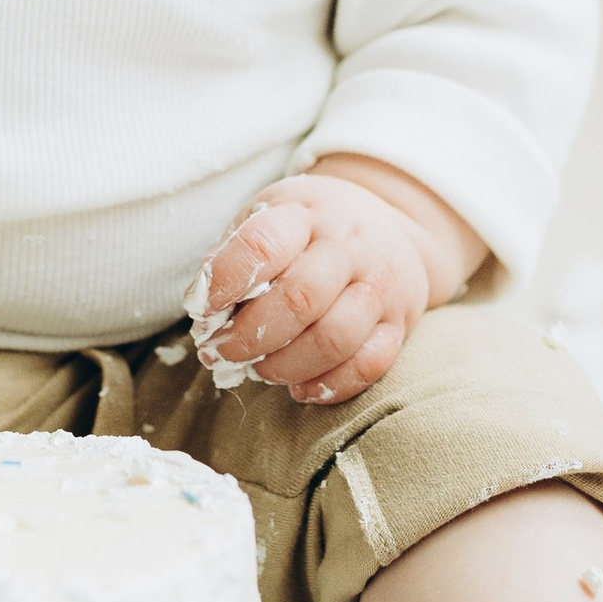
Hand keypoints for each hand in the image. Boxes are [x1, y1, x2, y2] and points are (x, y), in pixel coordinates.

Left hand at [184, 155, 482, 406]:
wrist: (386, 220)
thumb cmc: (311, 225)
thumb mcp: (271, 215)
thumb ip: (236, 254)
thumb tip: (202, 304)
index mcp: (306, 213)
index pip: (263, 245)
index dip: (224, 282)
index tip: (202, 308)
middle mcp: (350, 245)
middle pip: (299, 299)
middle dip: (249, 337)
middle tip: (220, 352)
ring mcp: (381, 285)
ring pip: (334, 339)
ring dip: (285, 366)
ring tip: (258, 370)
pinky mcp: (400, 322)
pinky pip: (370, 365)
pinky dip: (330, 386)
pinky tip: (299, 388)